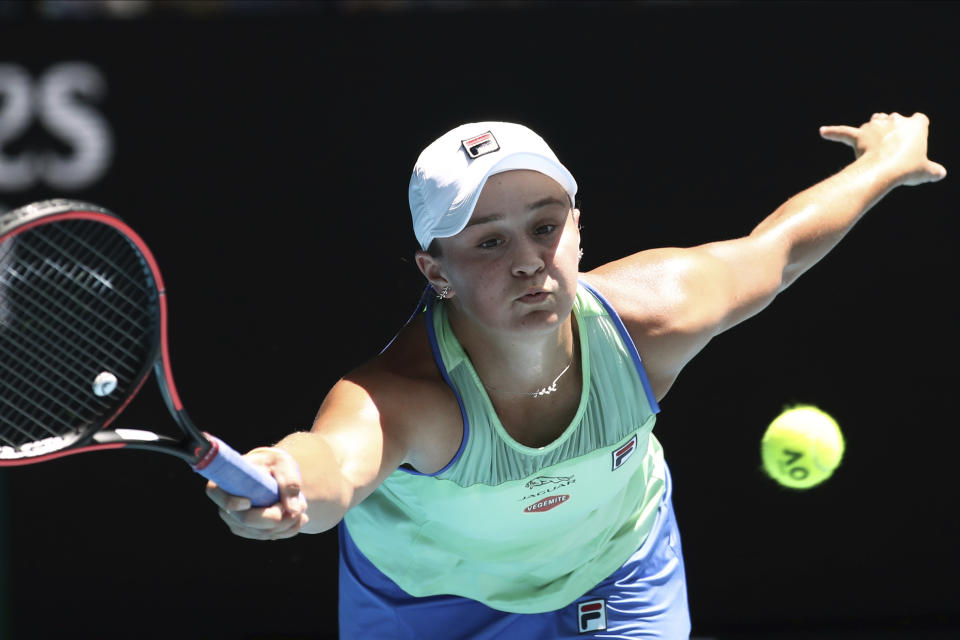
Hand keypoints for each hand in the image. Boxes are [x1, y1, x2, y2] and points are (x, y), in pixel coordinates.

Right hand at [205, 447, 308, 539]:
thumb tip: (292, 511)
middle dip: (277, 516)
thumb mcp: (284, 464)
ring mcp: (236, 521)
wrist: (275, 474)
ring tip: (302, 505)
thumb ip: (289, 482)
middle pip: (246, 520)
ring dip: (287, 522)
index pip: (215, 493)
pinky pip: (268, 536)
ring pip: (261, 532)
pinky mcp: (249, 531)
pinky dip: (287, 529)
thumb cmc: (275, 464)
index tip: (248, 502)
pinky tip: (298, 518)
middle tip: (299, 504)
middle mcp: (226, 504)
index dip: (230, 502)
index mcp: (225, 481)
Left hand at [820, 112, 946, 185]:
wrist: (886, 169)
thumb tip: (940, 174)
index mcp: (916, 125)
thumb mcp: (925, 171)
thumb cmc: (908, 168)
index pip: (919, 120)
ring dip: (872, 129)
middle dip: (893, 129)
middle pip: (894, 118)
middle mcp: (895, 120)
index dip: (917, 128)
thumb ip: (932, 170)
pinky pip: (843, 132)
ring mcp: (876, 125)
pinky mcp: (859, 134)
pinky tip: (823, 132)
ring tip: (873, 143)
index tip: (914, 141)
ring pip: (873, 122)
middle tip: (893, 147)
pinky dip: (833, 132)